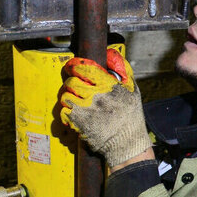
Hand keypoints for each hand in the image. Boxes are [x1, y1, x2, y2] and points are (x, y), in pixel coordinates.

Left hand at [58, 49, 151, 168]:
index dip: (75, 65)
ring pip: (65, 96)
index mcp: (108, 85)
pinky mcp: (78, 123)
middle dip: (71, 82)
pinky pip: (64, 111)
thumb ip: (122, 68)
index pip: (84, 68)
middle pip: (71, 82)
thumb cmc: (131, 115)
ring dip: (68, 96)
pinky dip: (66, 111)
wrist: (127, 143)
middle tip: (74, 86)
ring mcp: (85, 110)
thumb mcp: (132, 88)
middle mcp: (95, 96)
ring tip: (75, 99)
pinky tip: (75, 113)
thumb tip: (110, 53)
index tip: (73, 67)